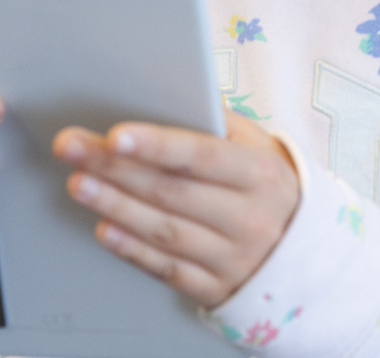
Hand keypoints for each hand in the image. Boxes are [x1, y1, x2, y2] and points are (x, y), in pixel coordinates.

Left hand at [53, 112, 299, 307]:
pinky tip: (104, 229)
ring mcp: (232, 256)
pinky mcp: (215, 286)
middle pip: (172, 191)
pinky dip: (132, 249)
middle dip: (116, 169)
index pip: (202, 156)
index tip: (116, 134)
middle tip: (75, 149)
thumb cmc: (270, 186)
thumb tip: (174, 93)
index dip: (157, 145)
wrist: (305, 251)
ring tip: (79, 184)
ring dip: (115, 206)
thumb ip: (221, 122)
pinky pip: (167, 268)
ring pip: (165, 231)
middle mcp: (249, 217)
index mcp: (260, 174)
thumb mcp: (261, 146)